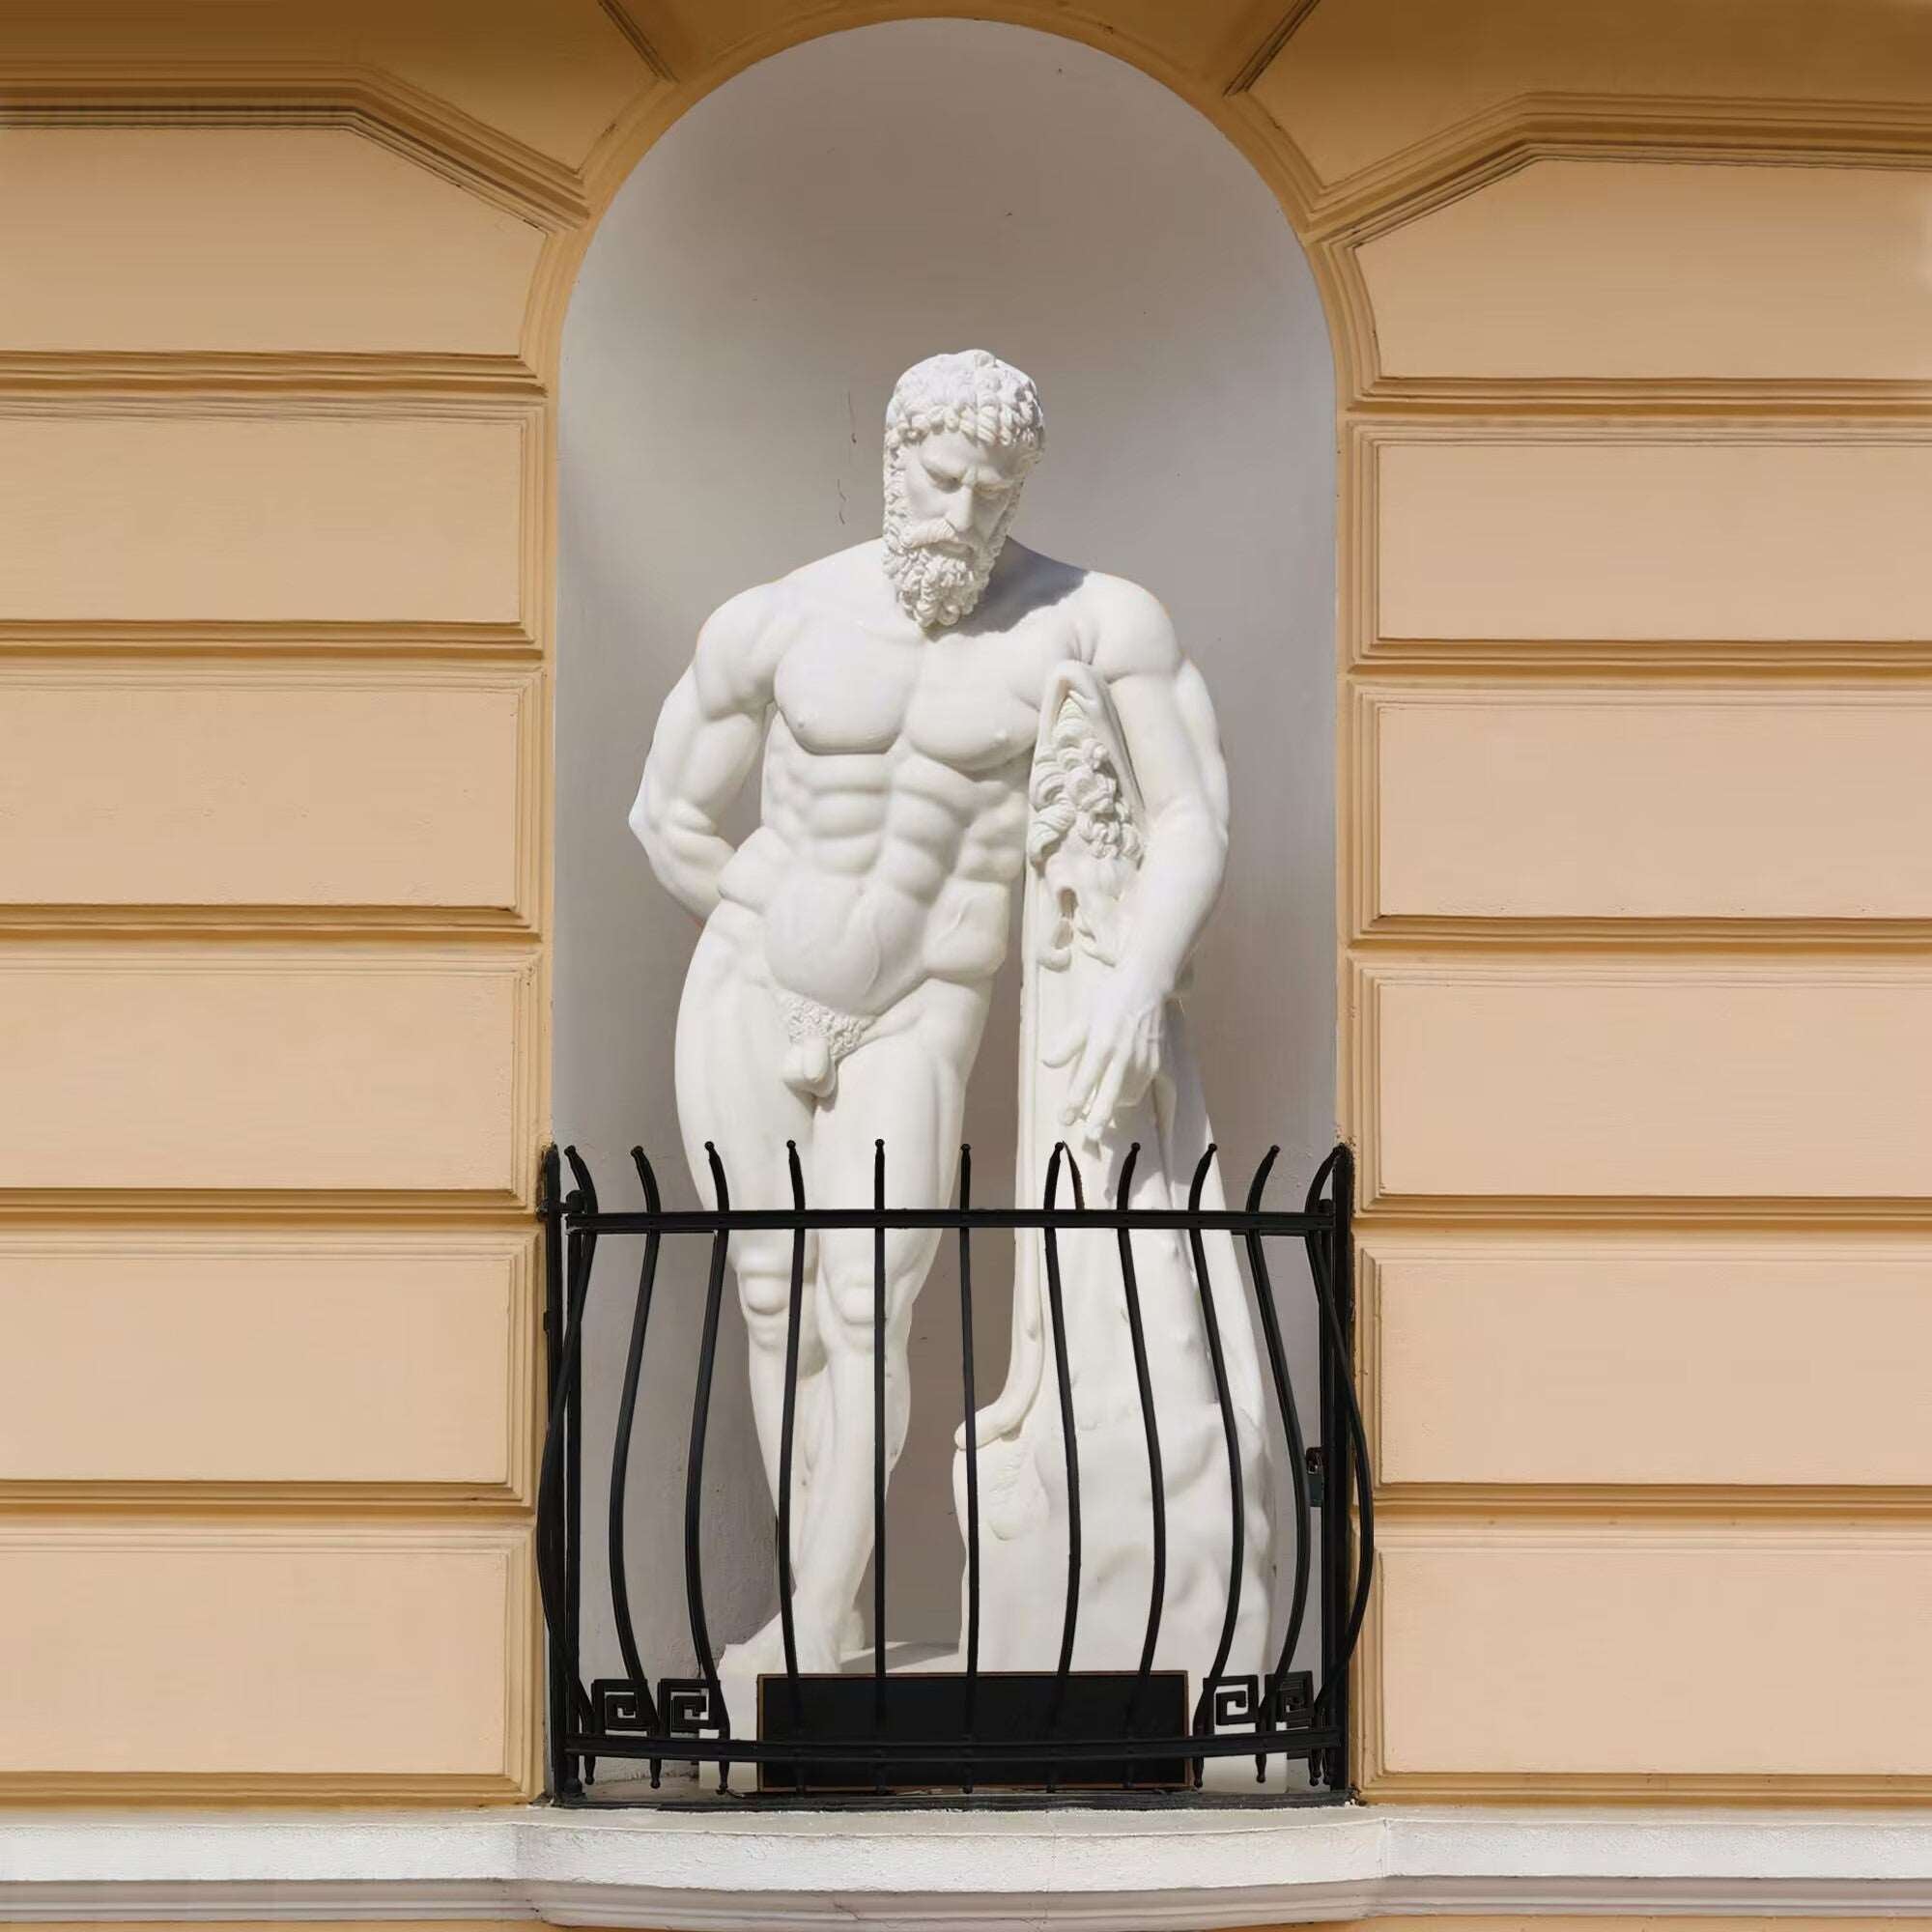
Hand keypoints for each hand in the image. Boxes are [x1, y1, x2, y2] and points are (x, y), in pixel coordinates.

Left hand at [1062, 974, 1164, 1142]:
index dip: (1074, 1102)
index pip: (1085, 1079)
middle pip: (1110, 1094)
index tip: (1064, 1119)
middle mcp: (1124, 1054)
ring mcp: (1143, 1060)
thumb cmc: (1110, 998)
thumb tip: (1047, 1063)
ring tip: (1098, 1111)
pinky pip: (1140, 1089)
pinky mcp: (1156, 1062)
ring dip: (1112, 1106)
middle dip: (1099, 1119)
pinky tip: (1118, 1094)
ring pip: (1126, 1095)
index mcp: (1102, 1042)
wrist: (1148, 984)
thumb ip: (1067, 1044)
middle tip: (1088, 1138)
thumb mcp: (1083, 1016)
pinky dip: (1127, 1095)